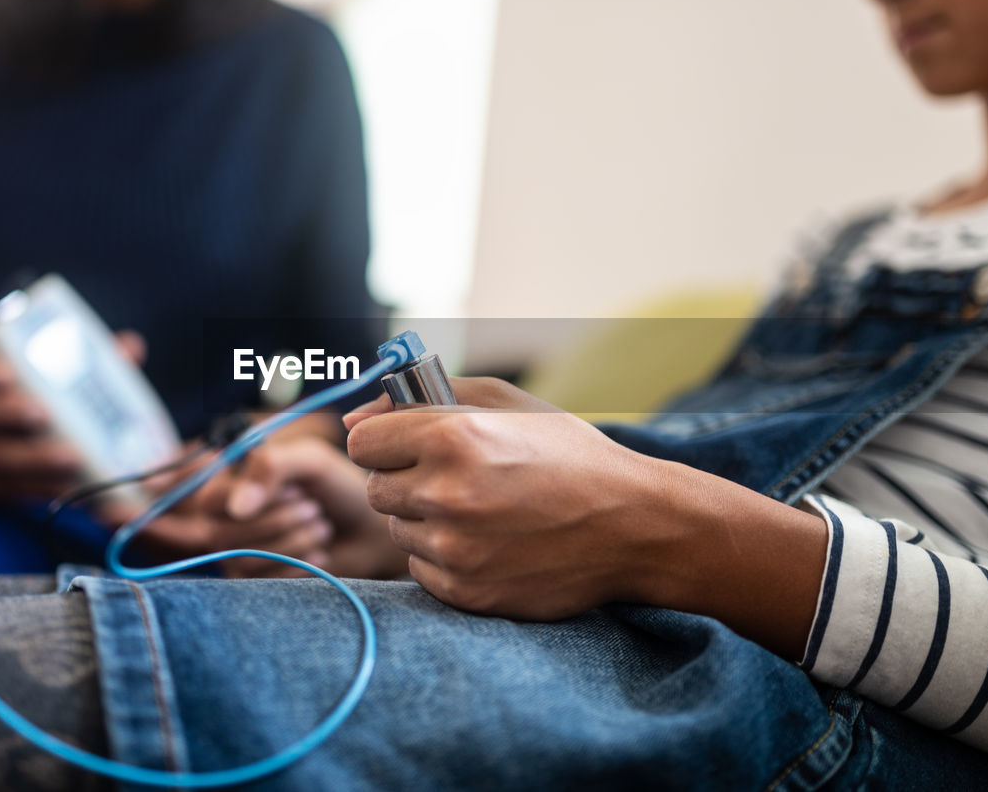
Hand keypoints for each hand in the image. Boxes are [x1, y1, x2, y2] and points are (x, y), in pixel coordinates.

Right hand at [0, 331, 145, 501]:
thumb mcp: (35, 368)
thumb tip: (130, 347)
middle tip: (47, 416)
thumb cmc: (16, 394)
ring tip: (68, 459)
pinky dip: (30, 489)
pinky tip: (62, 487)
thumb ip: (81, 357)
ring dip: (26, 459)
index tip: (9, 375)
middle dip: (7, 415)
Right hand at [210, 437, 405, 578]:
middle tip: (315, 509)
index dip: (253, 499)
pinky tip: (320, 554)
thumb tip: (237, 507)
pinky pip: (260, 583)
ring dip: (292, 543)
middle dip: (278, 522)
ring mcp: (238, 554)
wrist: (368, 531)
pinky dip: (296, 566)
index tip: (295, 489)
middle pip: (223, 534)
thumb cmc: (338, 489)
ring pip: (243, 560)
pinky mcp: (256, 583)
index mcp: (232, 485)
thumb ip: (270, 468)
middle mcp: (227, 520)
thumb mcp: (310, 462)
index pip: (211, 500)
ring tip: (322, 528)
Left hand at [344, 377, 684, 619]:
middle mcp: (446, 493)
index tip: (410, 445)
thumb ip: (422, 398)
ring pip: (398, 531)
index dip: (386, 441)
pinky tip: (490, 542)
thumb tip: (355, 419)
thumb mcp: (504, 403)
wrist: (633, 524)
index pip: (363, 441)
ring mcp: (455, 548)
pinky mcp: (466, 590)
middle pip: (376, 488)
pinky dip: (445, 557)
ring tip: (482, 510)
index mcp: (452, 436)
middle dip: (405, 480)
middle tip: (456, 478)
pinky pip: (421, 569)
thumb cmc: (567, 453)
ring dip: (426, 520)